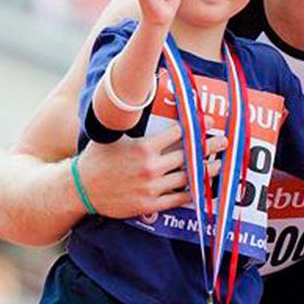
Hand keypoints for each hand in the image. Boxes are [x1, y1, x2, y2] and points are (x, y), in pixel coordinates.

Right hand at [75, 128, 225, 218]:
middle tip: (223, 142)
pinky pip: (177, 199)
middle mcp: (150, 167)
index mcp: (143, 148)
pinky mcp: (149, 205)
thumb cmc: (97, 158)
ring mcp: (151, 188)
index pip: (177, 134)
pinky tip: (203, 188)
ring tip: (219, 164)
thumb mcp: (113, 135)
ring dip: (206, 170)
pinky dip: (193, 193)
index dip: (195, 127)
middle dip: (208, 147)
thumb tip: (141, 98)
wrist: (79, 188)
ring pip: (187, 178)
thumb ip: (131, 120)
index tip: (208, 122)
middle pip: (188, 156)